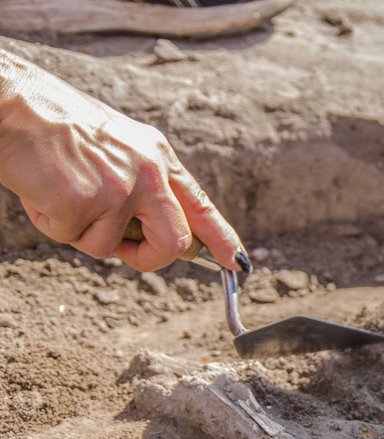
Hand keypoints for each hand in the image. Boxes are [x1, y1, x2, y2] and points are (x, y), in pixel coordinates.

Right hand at [0, 50, 247, 272]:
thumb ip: (143, 188)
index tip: (238, 265)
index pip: (201, 207)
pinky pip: (71, 237)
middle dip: (151, 259)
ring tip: (60, 191)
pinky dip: (51, 222)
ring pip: (109, 247)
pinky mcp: (85, 203)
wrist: (11, 104)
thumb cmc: (56, 128)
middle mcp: (148, 173)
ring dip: (81, 232)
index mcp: (158, 158)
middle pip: (174, 242)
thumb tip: (159, 238)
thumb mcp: (118, 150)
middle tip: (127, 254)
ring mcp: (119, 189)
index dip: (222, 241)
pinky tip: (42, 189)